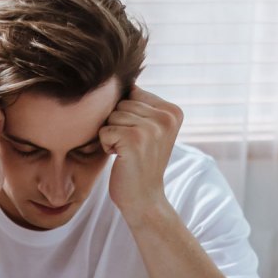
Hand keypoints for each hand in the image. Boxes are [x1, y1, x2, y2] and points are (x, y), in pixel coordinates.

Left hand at [99, 86, 182, 222]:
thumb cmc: (139, 162)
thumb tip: (124, 79)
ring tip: (127, 152)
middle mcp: (167, 117)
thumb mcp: (148, 129)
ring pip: (110, 116)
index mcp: (173, 111)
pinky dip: (106, 145)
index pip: (132, 93)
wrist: (144, 198)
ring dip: (112, 135)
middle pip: (120, 104)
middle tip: (131, 148)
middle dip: (117, 125)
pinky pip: (104, 130)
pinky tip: (121, 158)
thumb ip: (140, 104)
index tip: (139, 138)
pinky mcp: (134, 140)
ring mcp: (152, 128)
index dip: (126, 116)